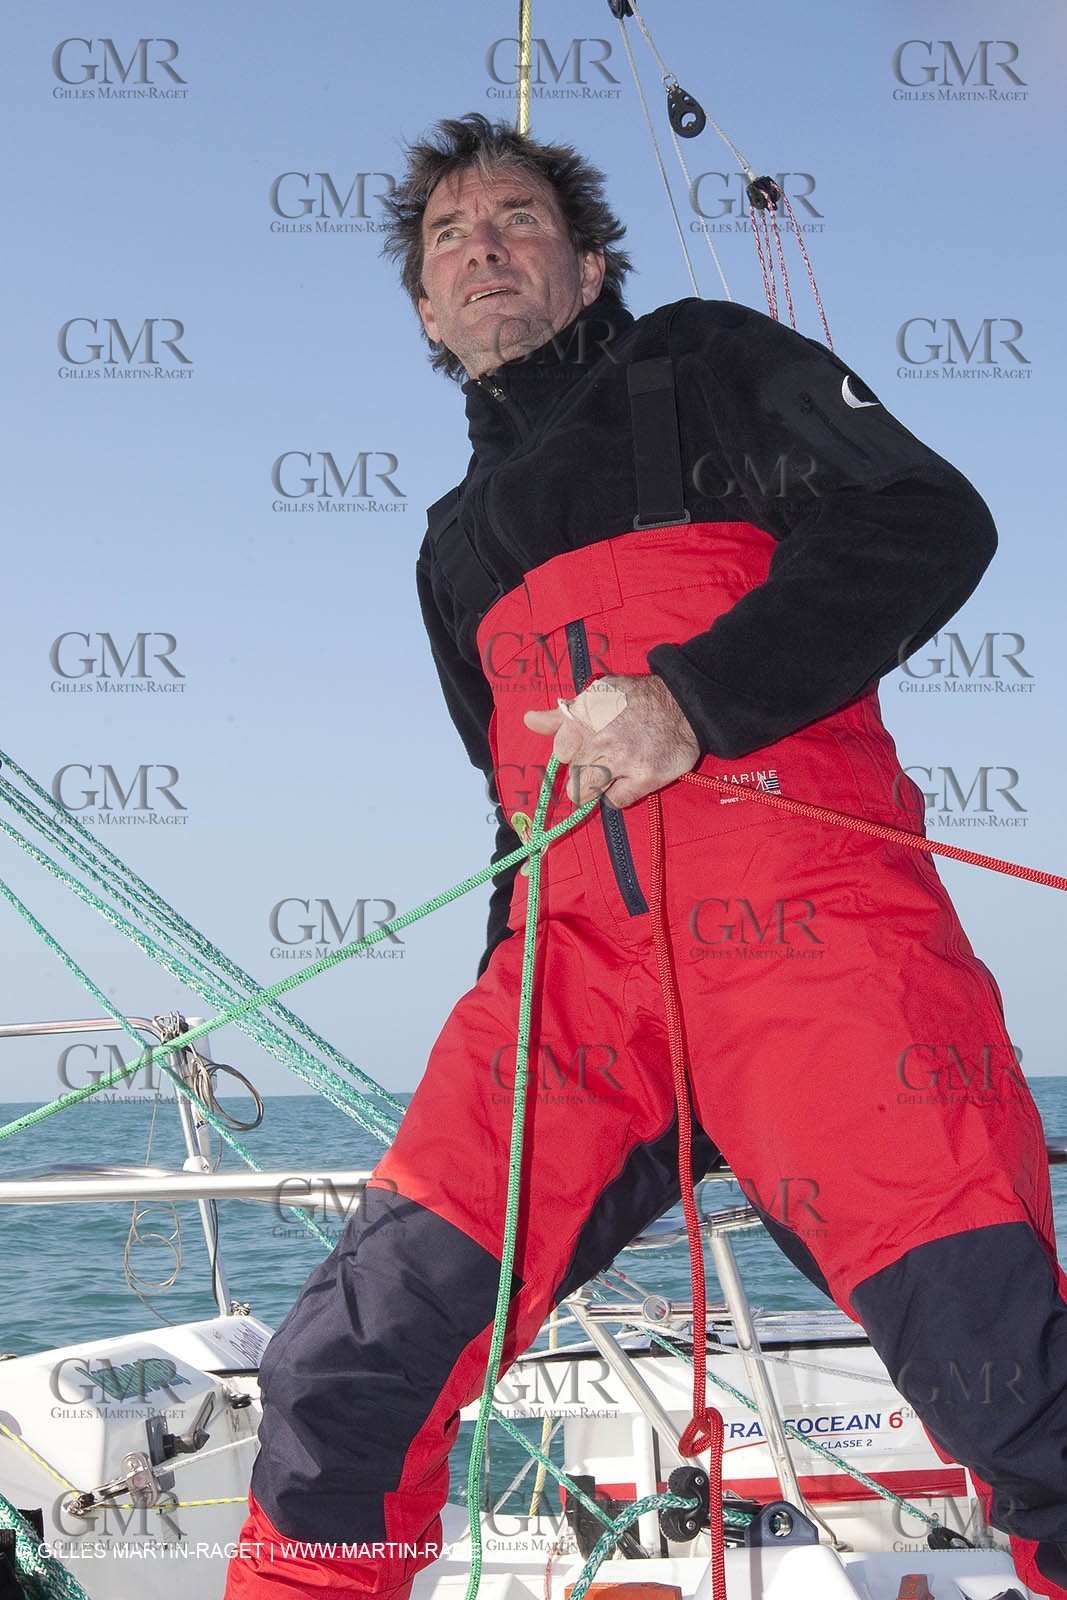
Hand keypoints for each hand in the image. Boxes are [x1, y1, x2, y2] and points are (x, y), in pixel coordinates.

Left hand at [524, 673, 700, 807]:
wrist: (684, 704)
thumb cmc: (635, 700)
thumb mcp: (597, 696)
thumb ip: (562, 715)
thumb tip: (529, 721)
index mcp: (584, 717)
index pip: (560, 753)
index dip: (572, 753)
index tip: (586, 748)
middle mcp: (601, 738)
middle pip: (571, 776)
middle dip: (584, 771)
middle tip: (602, 759)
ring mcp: (623, 760)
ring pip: (585, 794)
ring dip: (595, 788)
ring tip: (611, 773)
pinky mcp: (644, 778)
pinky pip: (616, 801)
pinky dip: (620, 793)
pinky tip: (629, 777)